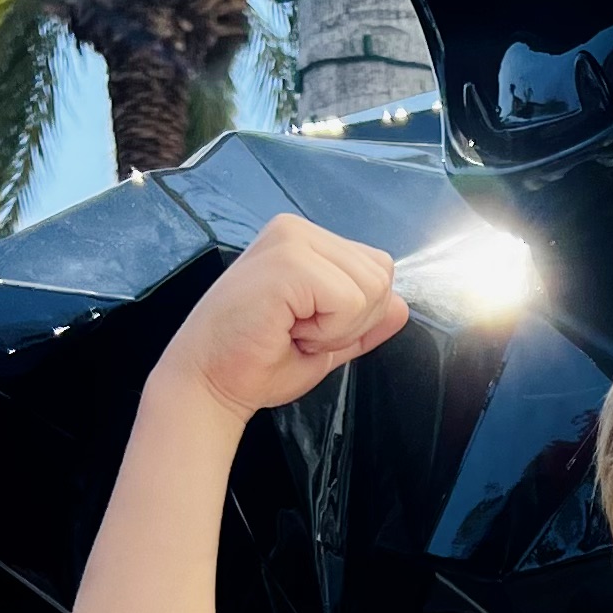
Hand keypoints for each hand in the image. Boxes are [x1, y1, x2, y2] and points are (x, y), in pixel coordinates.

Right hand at [153, 214, 410, 426]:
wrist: (209, 383)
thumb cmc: (257, 363)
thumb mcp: (327, 342)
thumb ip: (364, 322)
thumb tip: (402, 307)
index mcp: (305, 241)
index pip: (377, 268)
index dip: (357, 314)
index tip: (306, 329)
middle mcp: (298, 229)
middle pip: (381, 274)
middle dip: (353, 321)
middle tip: (299, 332)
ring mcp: (292, 239)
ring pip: (372, 287)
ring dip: (339, 327)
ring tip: (292, 330)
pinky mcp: (288, 260)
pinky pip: (350, 300)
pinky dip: (329, 330)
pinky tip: (289, 329)